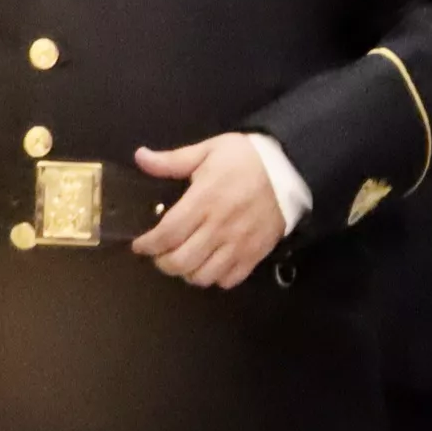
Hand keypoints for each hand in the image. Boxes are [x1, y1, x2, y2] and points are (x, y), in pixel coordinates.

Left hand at [129, 134, 288, 287]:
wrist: (291, 168)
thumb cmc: (245, 158)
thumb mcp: (208, 151)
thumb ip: (172, 161)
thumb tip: (140, 157)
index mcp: (204, 200)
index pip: (167, 234)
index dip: (147, 245)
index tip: (140, 244)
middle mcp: (220, 227)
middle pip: (181, 261)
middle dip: (162, 262)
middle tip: (160, 253)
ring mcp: (239, 244)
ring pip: (203, 276)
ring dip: (187, 272)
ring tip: (184, 259)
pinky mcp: (256, 254)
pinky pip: (229, 280)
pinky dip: (215, 277)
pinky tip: (210, 263)